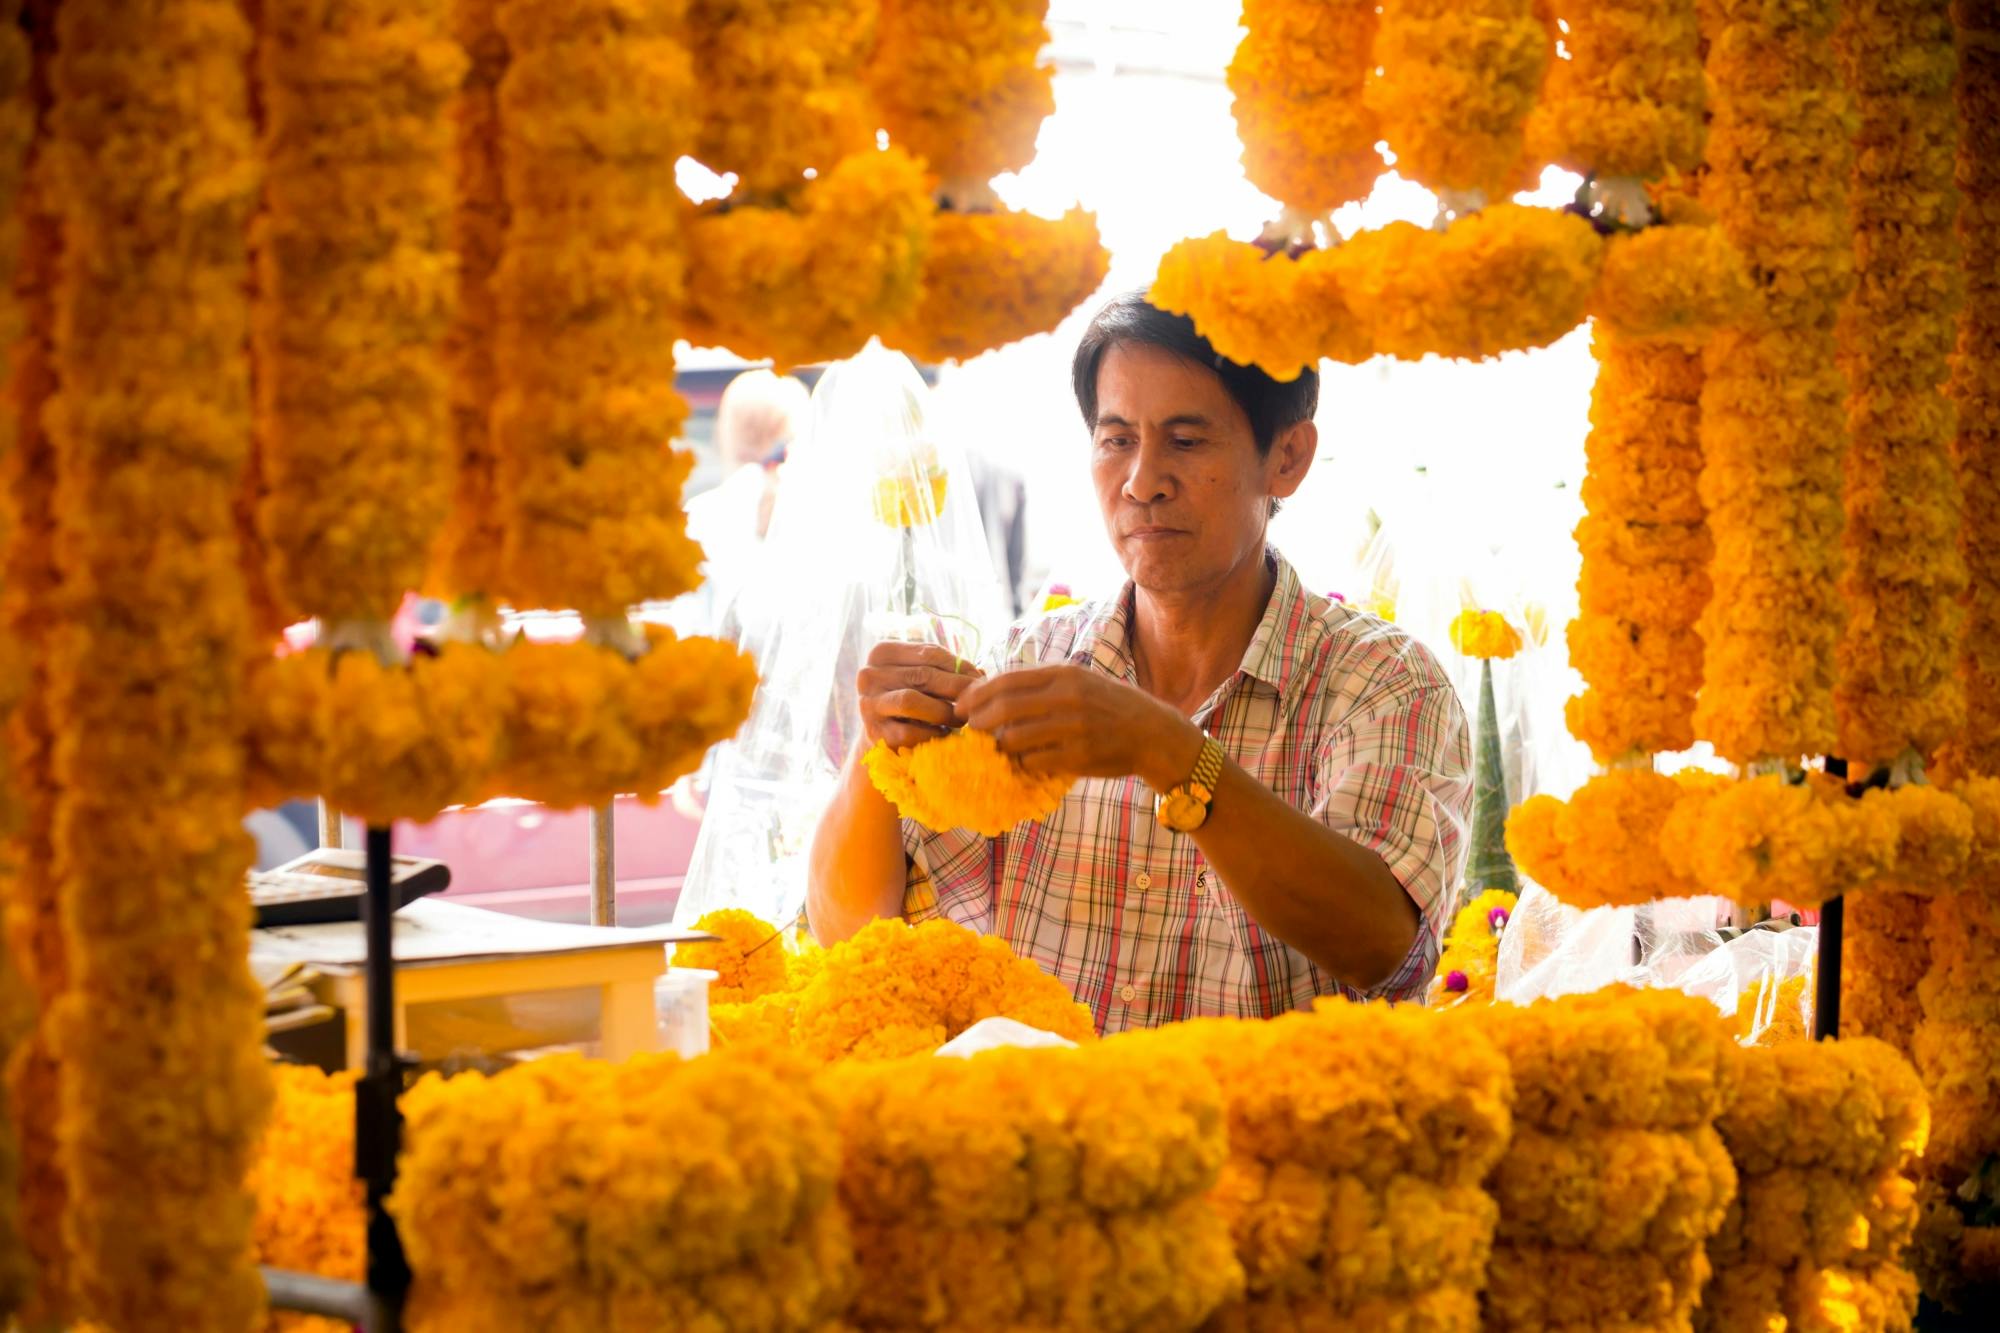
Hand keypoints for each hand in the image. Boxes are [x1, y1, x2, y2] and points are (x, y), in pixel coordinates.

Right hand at [856, 641, 982, 749]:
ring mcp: (868, 704)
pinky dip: (931, 734)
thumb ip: (947, 669)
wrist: (884, 731)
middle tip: (977, 702)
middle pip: (923, 676)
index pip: (929, 653)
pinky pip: (908, 732)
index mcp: (882, 652)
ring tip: (962, 720)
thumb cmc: (911, 695)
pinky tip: (944, 734)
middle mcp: (869, 675)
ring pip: (911, 701)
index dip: (959, 666)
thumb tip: (980, 675)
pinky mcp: (873, 733)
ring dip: (944, 712)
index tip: (980, 679)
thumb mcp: (923, 675)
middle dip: (956, 689)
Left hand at [955, 664, 1203, 785]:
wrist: (1152, 734)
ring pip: (1013, 738)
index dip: (977, 694)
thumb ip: (1041, 684)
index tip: (961, 705)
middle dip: (978, 720)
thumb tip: (992, 691)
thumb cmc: (1110, 707)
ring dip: (999, 745)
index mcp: (1065, 674)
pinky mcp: (1078, 756)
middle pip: (1004, 708)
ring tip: (998, 747)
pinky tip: (1024, 762)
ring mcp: (1073, 728)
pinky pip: (1032, 761)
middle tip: (969, 729)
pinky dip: (1022, 763)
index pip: (1007, 681)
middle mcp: (1068, 697)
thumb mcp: (1080, 682)